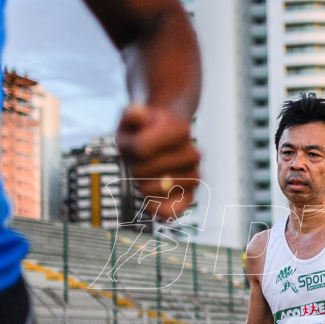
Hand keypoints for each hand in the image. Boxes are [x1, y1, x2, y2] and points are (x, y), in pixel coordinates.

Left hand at [115, 104, 200, 220]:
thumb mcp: (133, 117)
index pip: (142, 147)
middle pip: (145, 169)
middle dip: (134, 165)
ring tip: (144, 177)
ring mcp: (193, 176)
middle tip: (138, 160)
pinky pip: (175, 210)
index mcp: (181, 130)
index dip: (131, 146)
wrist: (163, 142)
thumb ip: (132, 113)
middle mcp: (193, 154)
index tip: (136, 140)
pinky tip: (148, 204)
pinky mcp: (188, 196)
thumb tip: (137, 114)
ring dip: (143, 185)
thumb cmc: (143, 130)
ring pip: (161, 188)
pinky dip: (159, 210)